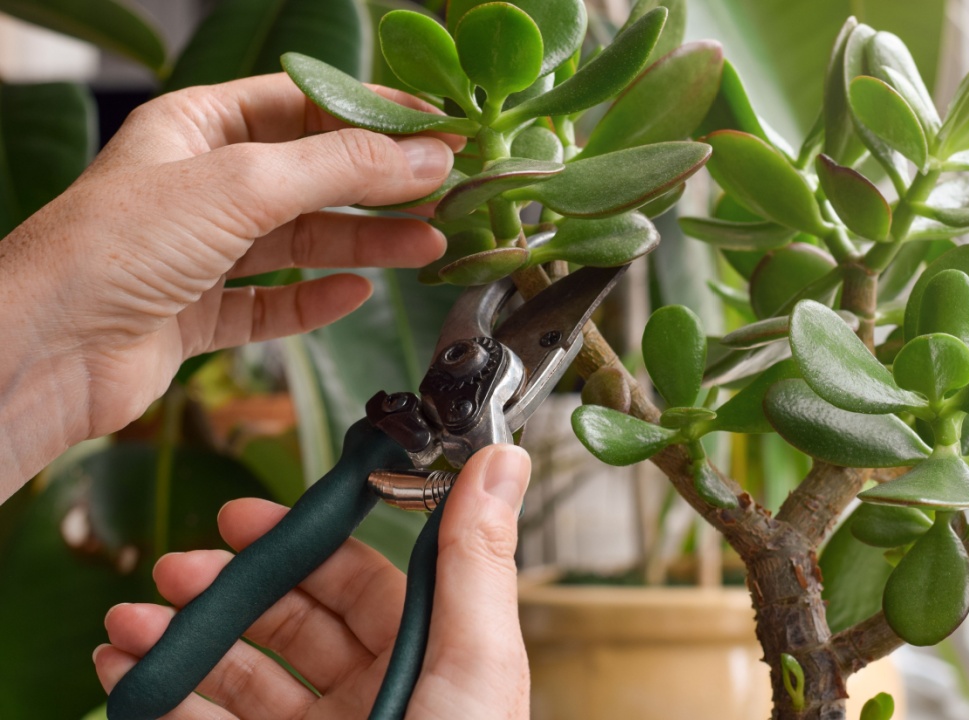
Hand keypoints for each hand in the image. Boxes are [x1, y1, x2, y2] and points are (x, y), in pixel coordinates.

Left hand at [0, 73, 459, 491]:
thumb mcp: (241, 185)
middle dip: (378, 184)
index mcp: (196, 128)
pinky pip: (272, 304)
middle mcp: (198, 186)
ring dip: (364, 243)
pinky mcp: (197, 314)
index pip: (303, 105)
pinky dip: (315, 302)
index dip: (374, 114)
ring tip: (429, 244)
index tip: (438, 129)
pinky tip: (356, 295)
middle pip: (309, 176)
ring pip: (299, 242)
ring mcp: (198, 252)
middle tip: (445, 190)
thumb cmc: (114, 247)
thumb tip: (424, 157)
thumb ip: (340, 169)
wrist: (45, 351)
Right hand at [93, 443, 531, 719]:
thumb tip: (500, 459)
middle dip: (230, 589)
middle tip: (175, 569)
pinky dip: (164, 701)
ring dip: (183, 642)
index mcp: (430, 656)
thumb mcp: (475, 663)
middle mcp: (376, 694)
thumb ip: (475, 560)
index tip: (246, 516)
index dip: (305, 543)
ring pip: (243, 679)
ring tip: (130, 623)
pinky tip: (128, 675)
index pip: (362, 581)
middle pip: (292, 624)